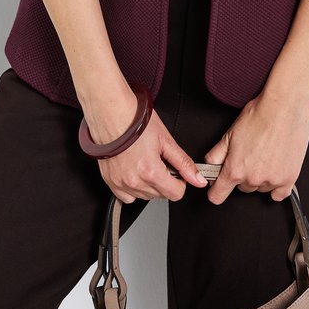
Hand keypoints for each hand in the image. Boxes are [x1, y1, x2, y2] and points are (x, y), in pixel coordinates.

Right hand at [91, 99, 208, 204]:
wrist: (110, 112)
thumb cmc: (135, 120)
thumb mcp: (166, 139)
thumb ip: (184, 163)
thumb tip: (198, 179)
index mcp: (150, 171)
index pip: (175, 194)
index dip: (180, 182)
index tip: (176, 171)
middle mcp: (134, 181)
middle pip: (160, 196)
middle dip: (165, 181)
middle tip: (159, 160)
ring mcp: (120, 183)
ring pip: (145, 197)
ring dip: (149, 185)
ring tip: (145, 162)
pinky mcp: (110, 181)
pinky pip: (126, 196)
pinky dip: (133, 188)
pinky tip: (134, 171)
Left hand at [203, 93, 308, 204]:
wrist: (284, 108)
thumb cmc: (259, 116)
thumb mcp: (229, 134)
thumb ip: (216, 155)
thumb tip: (209, 166)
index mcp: (234, 169)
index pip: (217, 196)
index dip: (216, 191)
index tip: (218, 189)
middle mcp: (252, 179)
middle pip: (242, 188)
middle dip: (243, 175)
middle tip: (250, 155)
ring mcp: (271, 180)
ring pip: (260, 188)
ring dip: (261, 178)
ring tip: (266, 155)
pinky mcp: (289, 179)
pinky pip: (279, 193)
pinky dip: (277, 185)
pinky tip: (276, 169)